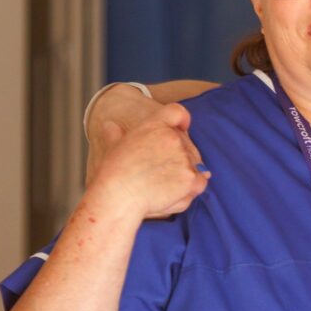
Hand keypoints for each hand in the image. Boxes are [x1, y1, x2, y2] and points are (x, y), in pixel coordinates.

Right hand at [85, 103, 210, 221]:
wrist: (118, 198)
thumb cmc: (112, 174)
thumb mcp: (112, 147)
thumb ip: (116, 135)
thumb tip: (110, 126)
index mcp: (155, 125)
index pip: (177, 112)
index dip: (181, 120)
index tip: (180, 128)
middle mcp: (173, 138)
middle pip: (187, 143)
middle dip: (178, 155)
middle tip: (160, 170)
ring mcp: (184, 158)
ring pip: (195, 163)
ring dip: (185, 172)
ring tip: (162, 184)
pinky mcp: (191, 178)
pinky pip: (201, 180)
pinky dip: (192, 187)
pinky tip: (175, 193)